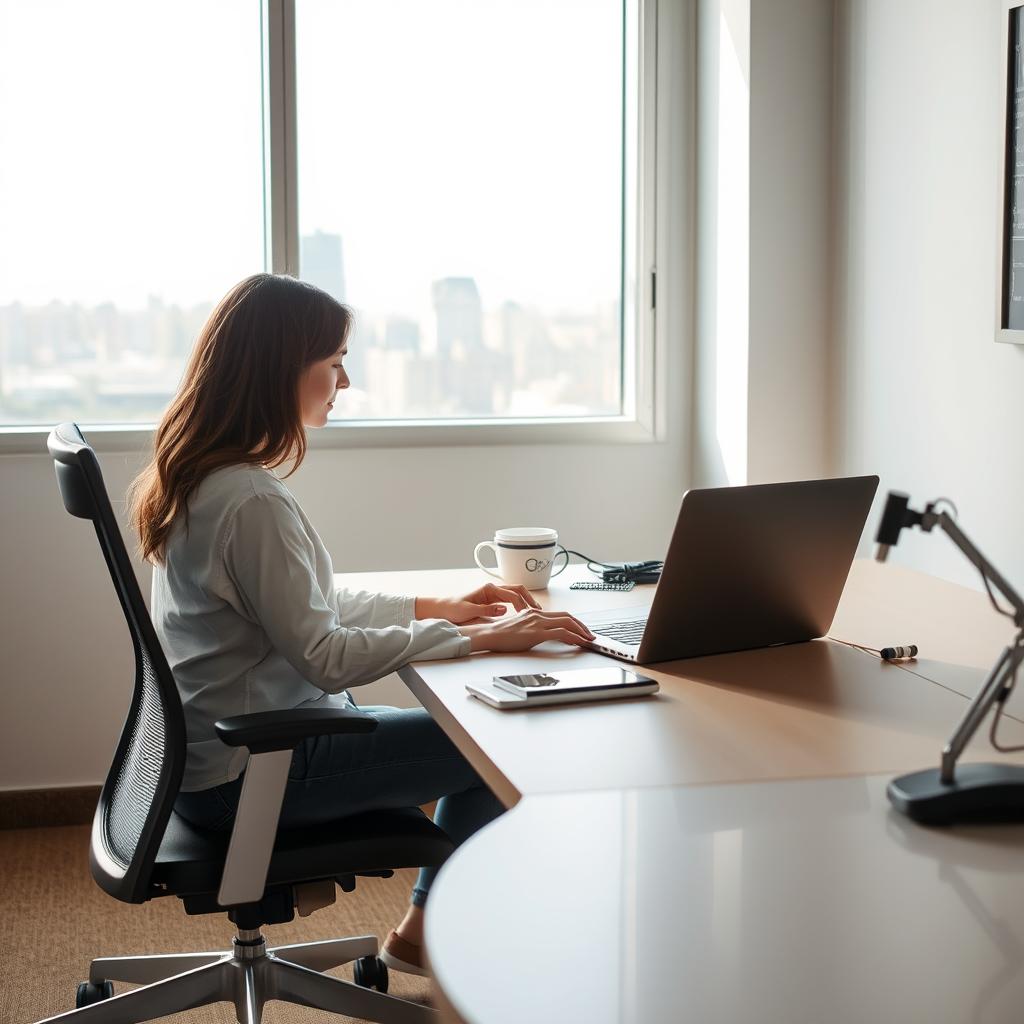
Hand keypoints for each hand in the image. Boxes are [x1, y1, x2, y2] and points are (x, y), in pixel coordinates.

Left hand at [416, 583, 541, 624]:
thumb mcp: (469, 610)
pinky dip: (519, 605)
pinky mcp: (492, 600)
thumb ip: (487, 610)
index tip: (529, 614)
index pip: (512, 595)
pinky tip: (523, 613)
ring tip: (535, 612)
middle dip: (529, 599)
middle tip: (539, 611)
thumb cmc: (453, 608)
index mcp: (488, 589)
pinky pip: (510, 600)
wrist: (442, 608)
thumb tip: (504, 609)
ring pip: (515, 594)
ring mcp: (493, 594)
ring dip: (525, 601)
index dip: (522, 604)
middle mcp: (492, 589)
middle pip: (517, 590)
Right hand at [458, 607, 595, 652]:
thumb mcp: (520, 627)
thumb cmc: (501, 634)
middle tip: (589, 635)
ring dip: (581, 631)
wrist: (489, 635)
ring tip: (588, 640)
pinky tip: (578, 643)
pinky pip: (561, 633)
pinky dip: (573, 637)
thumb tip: (543, 634)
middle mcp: (538, 614)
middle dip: (581, 626)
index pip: (560, 615)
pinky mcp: (536, 632)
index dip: (574, 622)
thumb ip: (532, 628)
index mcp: (534, 612)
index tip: (581, 630)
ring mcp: (538, 622)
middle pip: (567, 616)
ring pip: (567, 623)